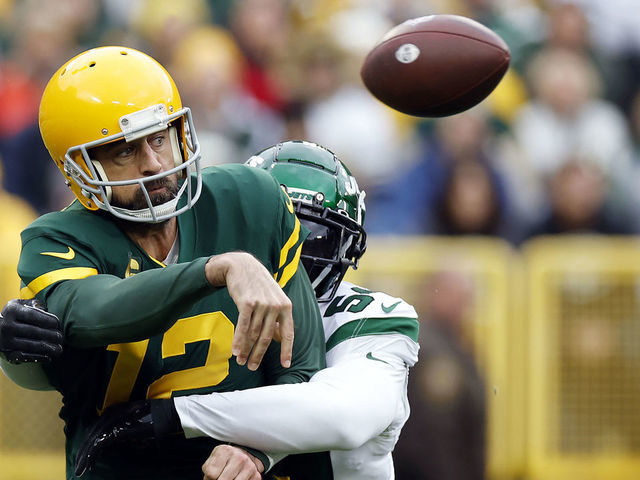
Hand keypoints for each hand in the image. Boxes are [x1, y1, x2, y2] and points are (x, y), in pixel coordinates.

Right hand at [0, 299, 62, 363]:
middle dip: (51, 335)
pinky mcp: (6, 353)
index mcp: (12, 311)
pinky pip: (25, 356)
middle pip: (34, 331)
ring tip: (59, 349)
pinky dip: (38, 358)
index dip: (48, 320)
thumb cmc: (13, 315)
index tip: (57, 324)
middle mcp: (7, 326)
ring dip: (48, 348)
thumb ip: (34, 304)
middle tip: (60, 337)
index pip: (33, 315)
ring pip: (31, 345)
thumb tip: (46, 309)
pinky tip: (49, 357)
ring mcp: (6, 341)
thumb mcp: (20, 305)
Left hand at [75, 400, 154, 476]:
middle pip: (91, 435)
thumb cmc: (155, 420)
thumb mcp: (136, 426)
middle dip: (83, 453)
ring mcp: (113, 419)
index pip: (96, 430)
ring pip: (92, 440)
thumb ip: (124, 430)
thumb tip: (112, 442)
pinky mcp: (117, 428)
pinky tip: (90, 464)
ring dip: (85, 456)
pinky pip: (99, 443)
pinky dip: (93, 454)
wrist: (168, 414)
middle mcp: (111, 413)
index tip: (86, 460)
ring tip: (81, 470)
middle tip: (79, 469)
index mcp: (114, 412)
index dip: (88, 446)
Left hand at [202, 444, 262, 479]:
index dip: (210, 478)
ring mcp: (249, 467)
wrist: (244, 456)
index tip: (215, 473)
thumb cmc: (225, 460)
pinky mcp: (256, 476)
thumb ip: (209, 471)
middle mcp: (239, 457)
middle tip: (222, 477)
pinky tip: (237, 478)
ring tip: (230, 477)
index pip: (212, 474)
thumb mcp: (213, 460)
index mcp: (226, 451)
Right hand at [205, 252, 293, 370]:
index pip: (288, 333)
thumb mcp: (274, 298)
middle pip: (267, 337)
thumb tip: (281, 339)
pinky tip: (235, 351)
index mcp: (286, 306)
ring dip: (246, 350)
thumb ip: (278, 318)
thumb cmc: (259, 285)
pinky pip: (243, 326)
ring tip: (241, 361)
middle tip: (252, 367)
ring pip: (254, 333)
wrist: (243, 266)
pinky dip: (238, 340)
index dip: (287, 350)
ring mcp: (262, 304)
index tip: (286, 365)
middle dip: (259, 355)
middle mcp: (276, 306)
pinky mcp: (247, 303)